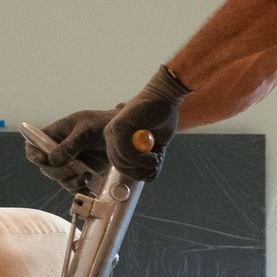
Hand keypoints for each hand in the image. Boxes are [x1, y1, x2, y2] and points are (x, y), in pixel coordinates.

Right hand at [25, 106, 116, 187]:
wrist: (121, 135)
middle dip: (59, 172)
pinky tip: (89, 189)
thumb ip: (70, 144)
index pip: (33, 147)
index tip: (43, 160)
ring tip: (86, 176)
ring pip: (61, 180)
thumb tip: (53, 160)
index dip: (34, 155)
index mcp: (53, 136)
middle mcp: (57, 152)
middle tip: (75, 169)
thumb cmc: (100, 124)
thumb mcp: (86, 129)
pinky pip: (74, 187)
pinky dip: (80, 190)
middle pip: (47, 168)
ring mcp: (69, 164)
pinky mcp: (80, 174)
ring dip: (71, 182)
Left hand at [106, 66, 191, 180]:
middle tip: (153, 169)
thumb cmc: (161, 118)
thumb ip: (150, 162)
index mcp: (116, 139)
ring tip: (156, 160)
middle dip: (137, 173)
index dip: (134, 174)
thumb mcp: (156, 146)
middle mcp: (110, 135)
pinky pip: (127, 153)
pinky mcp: (119, 127)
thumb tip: (149, 178)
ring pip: (122, 161)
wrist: (165, 98)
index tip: (149, 173)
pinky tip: (154, 155)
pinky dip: (141, 159)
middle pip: (118, 165)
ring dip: (142, 166)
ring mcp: (113, 130)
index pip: (118, 164)